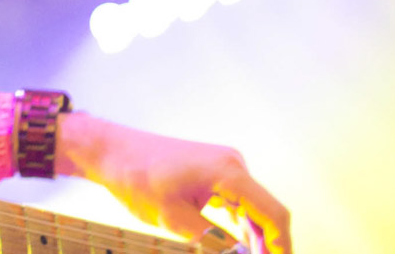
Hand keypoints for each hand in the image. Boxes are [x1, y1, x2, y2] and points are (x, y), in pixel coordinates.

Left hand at [58, 113, 290, 253]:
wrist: (111, 151)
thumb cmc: (138, 179)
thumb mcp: (176, 220)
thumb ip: (215, 243)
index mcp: (229, 172)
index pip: (273, 214)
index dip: (282, 245)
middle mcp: (233, 164)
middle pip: (267, 211)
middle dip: (269, 245)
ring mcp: (224, 165)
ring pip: (254, 208)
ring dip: (256, 237)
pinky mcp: (213, 170)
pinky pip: (238, 200)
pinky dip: (243, 224)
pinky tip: (240, 246)